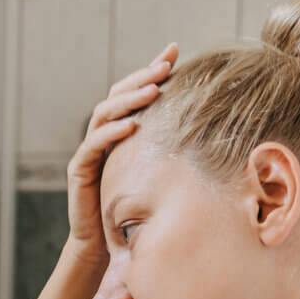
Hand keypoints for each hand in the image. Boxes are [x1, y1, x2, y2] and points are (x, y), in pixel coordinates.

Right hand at [65, 43, 177, 263]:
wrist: (103, 247)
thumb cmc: (136, 212)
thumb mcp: (161, 176)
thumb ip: (177, 153)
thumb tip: (220, 130)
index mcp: (121, 133)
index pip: (134, 91)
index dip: (151, 69)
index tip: (174, 50)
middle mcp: (103, 137)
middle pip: (117, 94)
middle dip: (142, 77)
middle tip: (165, 65)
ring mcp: (89, 152)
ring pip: (103, 113)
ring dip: (128, 99)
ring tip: (151, 90)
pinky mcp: (80, 171)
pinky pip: (93, 145)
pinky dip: (110, 132)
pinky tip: (131, 125)